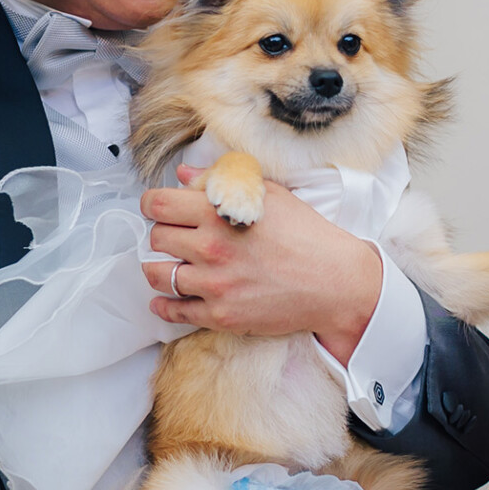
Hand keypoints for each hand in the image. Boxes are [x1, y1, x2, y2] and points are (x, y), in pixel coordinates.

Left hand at [142, 166, 381, 361]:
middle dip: (162, 234)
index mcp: (218, 213)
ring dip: (158, 268)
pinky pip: (174, 311)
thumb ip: (222, 181)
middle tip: (174, 237)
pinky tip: (164, 299)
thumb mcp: (268, 196)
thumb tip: (185, 175)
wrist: (334, 282)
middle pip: (156, 238)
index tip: (159, 209)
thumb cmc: (306, 235)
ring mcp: (214, 285)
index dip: (153, 204)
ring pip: (157, 275)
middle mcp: (211, 248)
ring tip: (169, 265)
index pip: (158, 204)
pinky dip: (163, 305)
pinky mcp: (221, 315)